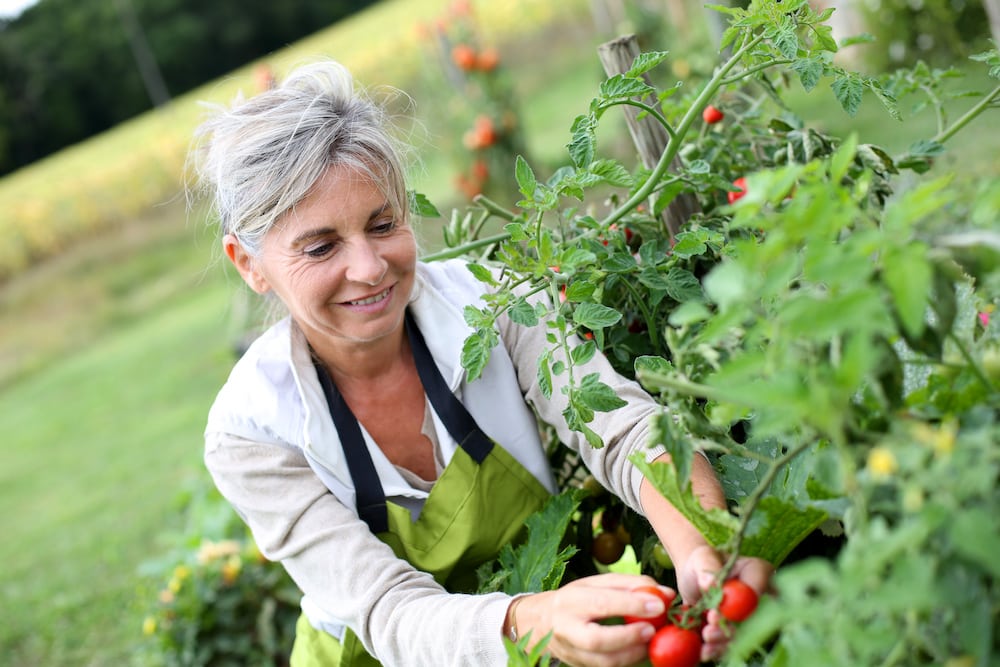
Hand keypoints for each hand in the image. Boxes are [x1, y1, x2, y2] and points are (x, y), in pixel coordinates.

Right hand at [511, 573, 675, 666]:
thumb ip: (631, 585)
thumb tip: (666, 594)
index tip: (659, 604)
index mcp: (572, 599)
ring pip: (603, 661)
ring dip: (632, 654)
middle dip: (629, 636)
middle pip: (597, 639)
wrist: (540, 622)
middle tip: (652, 629)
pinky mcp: (578, 666)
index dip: (632, 604)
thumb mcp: (597, 583)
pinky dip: (627, 661)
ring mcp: (571, 651)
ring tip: (650, 641)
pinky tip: (641, 650)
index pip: (602, 602)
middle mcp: (567, 627)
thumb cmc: (576, 598)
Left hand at [676, 545, 773, 660]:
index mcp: (758, 572)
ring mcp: (752, 616)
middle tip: (709, 632)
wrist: (694, 578)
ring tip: (705, 642)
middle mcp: (761, 596)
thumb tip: (710, 585)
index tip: (715, 614)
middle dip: (731, 629)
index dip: (739, 606)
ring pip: (744, 634)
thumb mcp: (701, 558)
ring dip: (724, 642)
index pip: (758, 589)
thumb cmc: (701, 562)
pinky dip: (718, 649)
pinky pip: (732, 643)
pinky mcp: (739, 630)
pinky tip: (705, 652)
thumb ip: (707, 568)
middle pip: (754, 618)